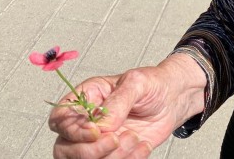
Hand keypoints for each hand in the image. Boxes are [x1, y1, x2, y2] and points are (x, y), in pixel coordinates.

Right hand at [50, 55, 206, 157]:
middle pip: (65, 148)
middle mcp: (87, 122)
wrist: (173, 99)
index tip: (96, 131)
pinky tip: (142, 146)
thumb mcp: (137, 83)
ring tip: (135, 137)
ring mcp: (98, 142)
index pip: (60, 119)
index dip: (72, 130)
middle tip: (116, 139)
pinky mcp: (113, 155)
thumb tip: (101, 126)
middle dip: (89, 151)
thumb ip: (118, 102)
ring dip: (113, 156)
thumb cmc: (152, 84)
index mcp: (86, 97)